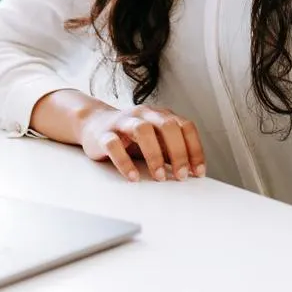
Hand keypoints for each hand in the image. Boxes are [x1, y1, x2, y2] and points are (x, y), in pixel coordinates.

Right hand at [78, 104, 205, 182]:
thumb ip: (170, 150)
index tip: (198, 172)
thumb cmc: (130, 136)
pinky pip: (114, 145)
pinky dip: (125, 162)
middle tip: (181, 176)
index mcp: (160, 115)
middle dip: (178, 152)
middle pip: (167, 125)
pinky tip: (133, 177)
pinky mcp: (104, 134)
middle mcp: (144, 114)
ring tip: (159, 177)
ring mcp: (123, 122)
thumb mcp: (155, 139)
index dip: (194, 149)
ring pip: (142, 130)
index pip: (185, 126)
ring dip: (154, 155)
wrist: (94, 123)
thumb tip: (191, 172)